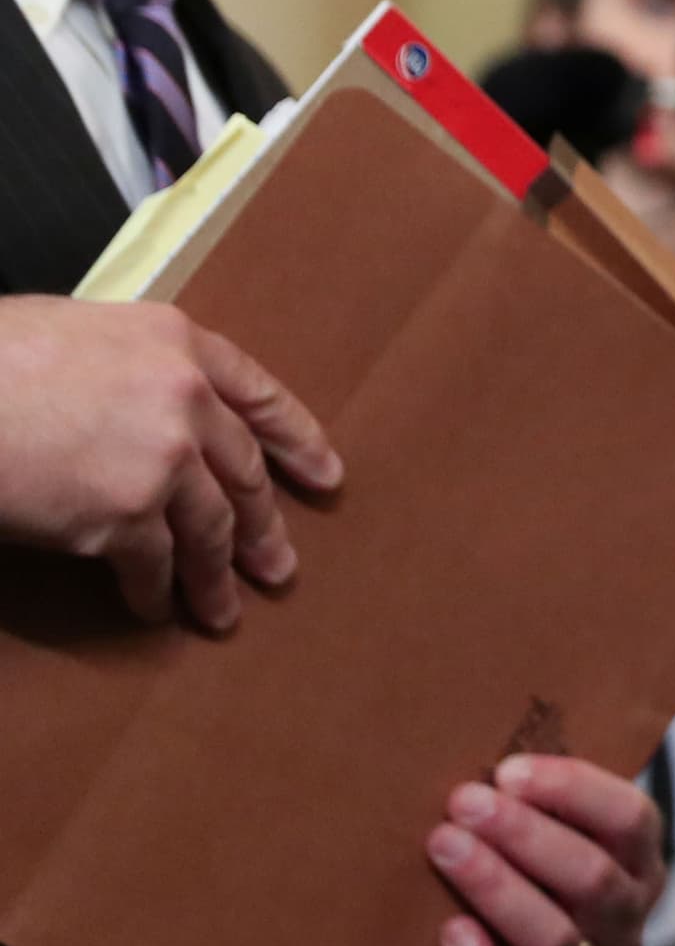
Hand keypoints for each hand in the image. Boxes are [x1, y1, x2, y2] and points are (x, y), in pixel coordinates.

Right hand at [0, 296, 341, 632]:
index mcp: (177, 342)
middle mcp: (186, 398)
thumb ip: (131, 369)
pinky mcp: (124, 513)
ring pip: (210, 528)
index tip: (325, 478)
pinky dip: (157, 592)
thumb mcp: (79, 335)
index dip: (297, 440)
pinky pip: (154, 564)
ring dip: (218, 575)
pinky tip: (157, 610)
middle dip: (263, 525)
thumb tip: (141, 408)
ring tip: (226, 611)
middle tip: (277, 566)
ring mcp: (162, 457)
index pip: (259, 395)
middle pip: (243, 472)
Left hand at [427, 755, 665, 945]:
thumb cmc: (544, 879)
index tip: (510, 770)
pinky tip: (449, 931)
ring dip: (496, 886)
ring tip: (444, 845)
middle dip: (524, 833)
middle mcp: (625, 919)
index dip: (574, 790)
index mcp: (641, 864)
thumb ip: (550, 805)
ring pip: (552, 936)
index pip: (631, 819)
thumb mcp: (570, 837)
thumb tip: (495, 760)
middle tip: (465, 802)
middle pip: (591, 875)